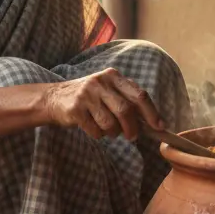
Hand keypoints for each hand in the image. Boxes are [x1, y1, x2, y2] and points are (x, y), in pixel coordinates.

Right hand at [45, 68, 163, 140]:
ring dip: (113, 133)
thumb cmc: (90, 99)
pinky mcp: (75, 109)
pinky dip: (98, 135)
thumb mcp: (109, 92)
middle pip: (126, 110)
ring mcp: (87, 95)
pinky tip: (93, 128)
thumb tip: (152, 123)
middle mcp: (101, 82)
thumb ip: (128, 102)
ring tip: (108, 130)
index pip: (139, 95)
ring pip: (110, 123)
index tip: (159, 127)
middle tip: (132, 137)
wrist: (55, 98)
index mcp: (113, 76)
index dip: (152, 113)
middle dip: (132, 128)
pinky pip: (95, 130)